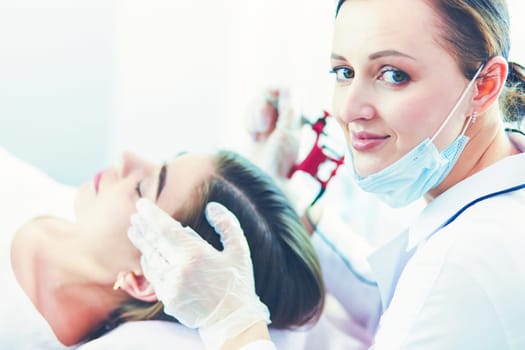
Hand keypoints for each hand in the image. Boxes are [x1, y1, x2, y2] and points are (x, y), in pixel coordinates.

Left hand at [127, 198, 270, 348]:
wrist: (233, 320)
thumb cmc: (237, 283)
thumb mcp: (240, 250)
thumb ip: (227, 224)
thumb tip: (211, 207)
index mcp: (196, 255)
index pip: (165, 229)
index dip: (151, 215)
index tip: (142, 204)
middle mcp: (179, 270)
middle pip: (152, 243)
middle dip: (142, 227)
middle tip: (135, 216)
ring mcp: (171, 286)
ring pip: (150, 260)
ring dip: (142, 244)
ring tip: (136, 232)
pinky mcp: (168, 299)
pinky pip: (153, 277)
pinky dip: (149, 263)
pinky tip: (148, 255)